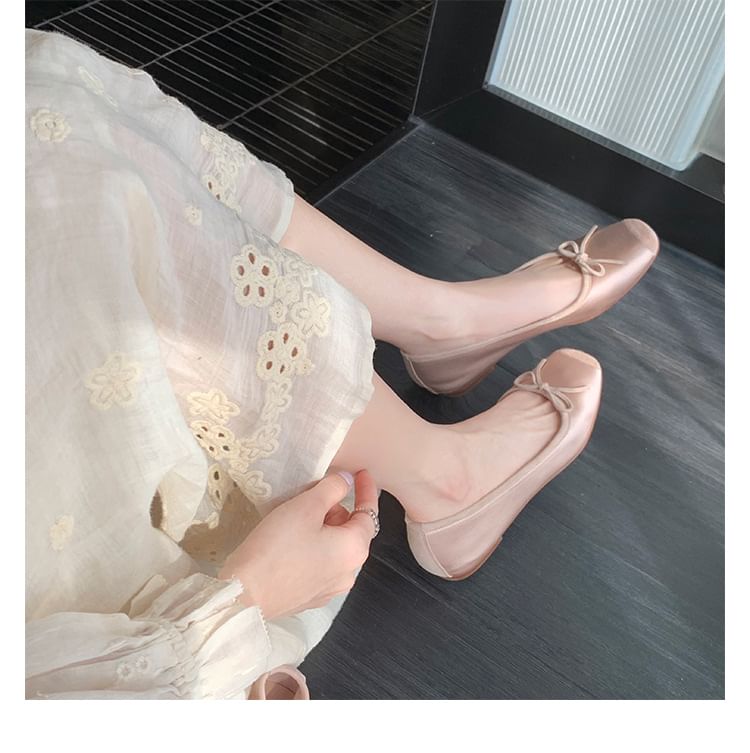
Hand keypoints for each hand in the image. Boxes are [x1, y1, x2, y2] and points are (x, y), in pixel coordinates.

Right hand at [217, 469, 379, 619]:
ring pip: (334, 548)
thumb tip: (347, 481)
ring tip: (296, 520)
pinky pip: (320, 564)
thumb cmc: (277, 547)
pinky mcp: (310, 597)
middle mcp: (349, 573)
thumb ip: (332, 488)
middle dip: (336, 510)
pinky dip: (313, 548)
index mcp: (355, 550)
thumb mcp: (306, 506)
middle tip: (311, 498)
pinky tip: (290, 544)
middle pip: (351, 531)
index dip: (366, 490)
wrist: (244, 595)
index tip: (361, 473)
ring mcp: (330, 589)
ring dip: (323, 529)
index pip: (369, 513)